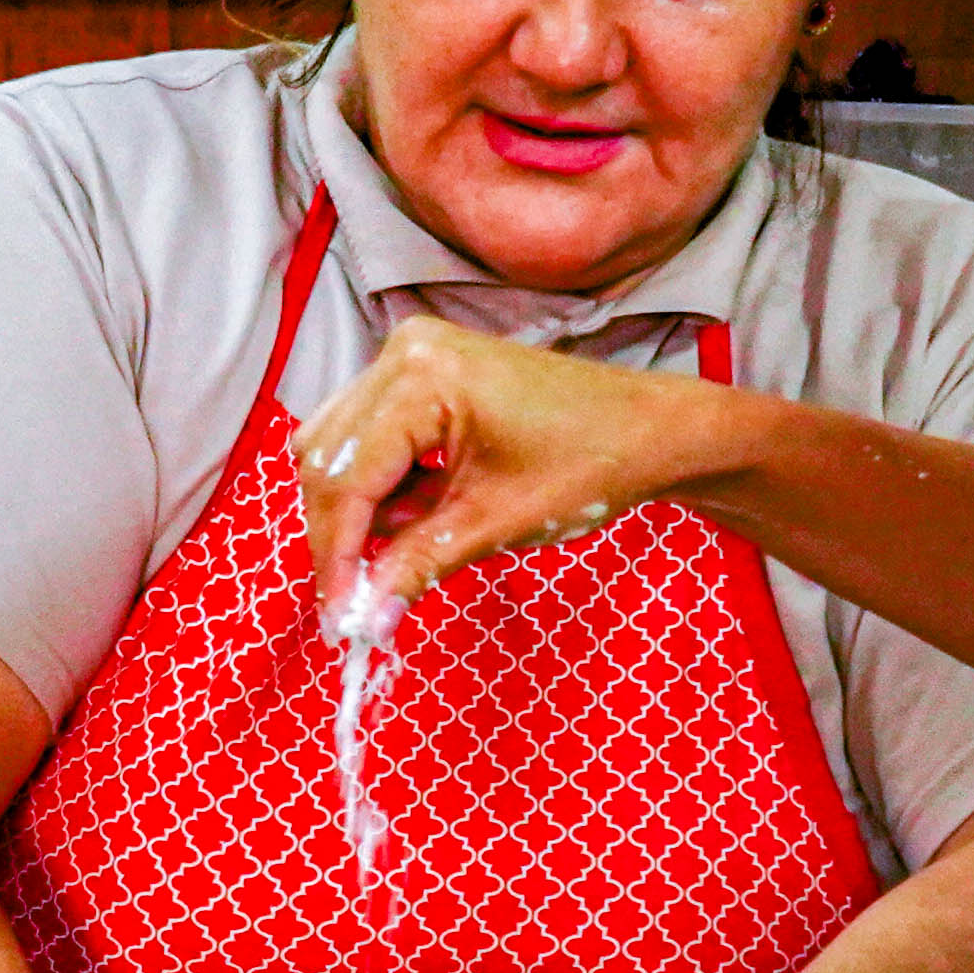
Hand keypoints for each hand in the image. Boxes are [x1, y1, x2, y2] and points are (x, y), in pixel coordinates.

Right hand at [294, 326, 743, 621]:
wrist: (648, 431)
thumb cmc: (589, 464)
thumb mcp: (493, 524)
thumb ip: (414, 565)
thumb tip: (360, 619)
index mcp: (423, 377)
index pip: (346, 476)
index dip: (336, 556)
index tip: (338, 621)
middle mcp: (405, 351)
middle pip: (326, 458)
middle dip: (341, 534)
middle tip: (361, 604)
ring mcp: (411, 355)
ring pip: (338, 448)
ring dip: (361, 509)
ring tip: (415, 543)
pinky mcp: (422, 372)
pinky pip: (369, 435)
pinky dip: (383, 485)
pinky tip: (426, 507)